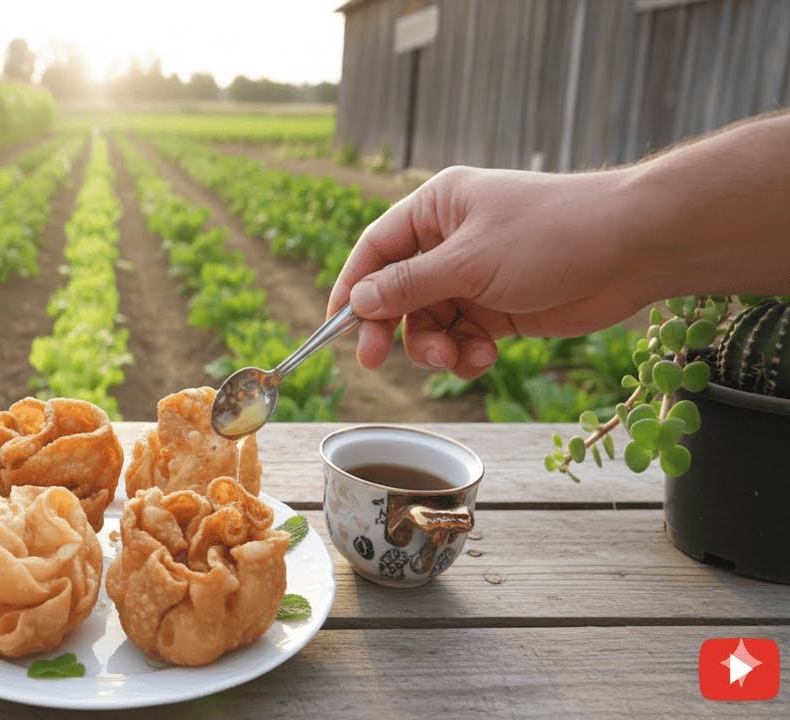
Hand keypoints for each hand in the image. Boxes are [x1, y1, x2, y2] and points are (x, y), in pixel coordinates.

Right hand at [327, 165, 649, 378]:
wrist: (634, 248)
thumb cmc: (552, 233)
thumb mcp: (470, 261)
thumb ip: (409, 286)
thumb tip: (356, 302)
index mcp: (437, 209)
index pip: (376, 250)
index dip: (351, 288)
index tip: (336, 328)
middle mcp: (450, 241)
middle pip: (397, 293)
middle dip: (391, 328)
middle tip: (375, 361)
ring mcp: (475, 276)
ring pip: (429, 323)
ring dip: (434, 346)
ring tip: (456, 357)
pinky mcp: (500, 308)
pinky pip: (462, 338)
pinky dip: (465, 354)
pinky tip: (484, 358)